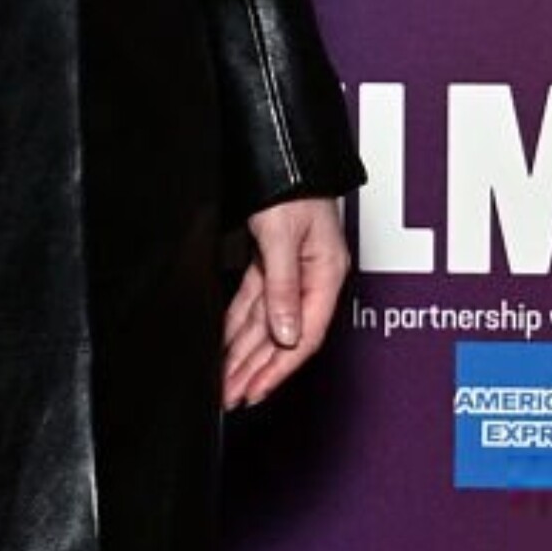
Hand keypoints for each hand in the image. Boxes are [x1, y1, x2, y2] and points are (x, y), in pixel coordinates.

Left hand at [219, 194, 346, 409]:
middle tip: (232, 397)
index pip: (305, 336)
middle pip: (283, 336)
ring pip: (265, 323)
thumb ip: (283, 288)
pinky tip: (225, 346)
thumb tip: (286, 336)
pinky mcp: (271, 263)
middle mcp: (311, 278)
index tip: (255, 391)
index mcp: (326, 275)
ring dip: (244, 354)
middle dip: (256, 369)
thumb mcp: (284, 238)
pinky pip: (253, 303)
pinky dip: (237, 326)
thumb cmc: (291, 186)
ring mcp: (292, 272)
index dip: (278, 368)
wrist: (282, 153)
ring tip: (226, 383)